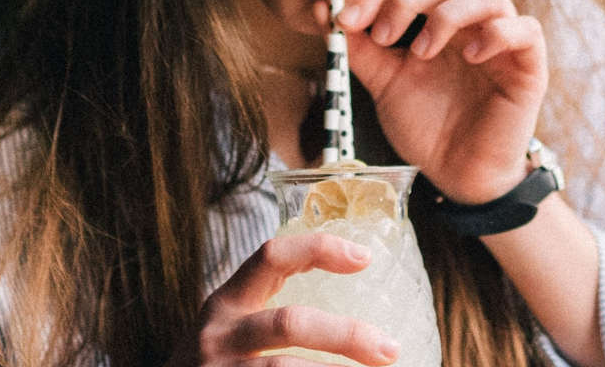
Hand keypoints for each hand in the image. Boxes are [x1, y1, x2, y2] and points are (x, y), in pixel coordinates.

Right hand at [166, 233, 400, 366]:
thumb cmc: (215, 365)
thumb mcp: (232, 329)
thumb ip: (275, 316)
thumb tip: (360, 325)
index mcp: (226, 302)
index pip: (272, 256)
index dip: (319, 249)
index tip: (365, 257)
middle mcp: (219, 335)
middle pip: (290, 324)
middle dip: (346, 336)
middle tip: (389, 350)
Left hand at [333, 0, 548, 203]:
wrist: (457, 176)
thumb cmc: (427, 127)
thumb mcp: (383, 83)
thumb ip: (358, 47)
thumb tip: (322, 8)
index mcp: (437, 20)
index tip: (344, 19)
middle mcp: (470, 23)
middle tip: (382, 34)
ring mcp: (502, 42)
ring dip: (447, 15)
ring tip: (421, 53)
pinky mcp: (528, 66)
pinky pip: (526, 29)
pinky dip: (496, 33)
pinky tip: (471, 56)